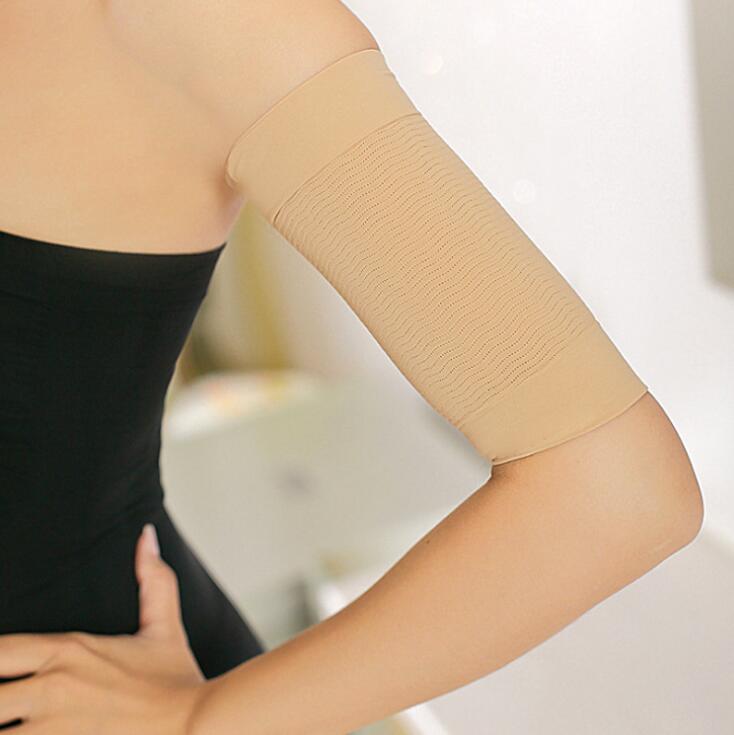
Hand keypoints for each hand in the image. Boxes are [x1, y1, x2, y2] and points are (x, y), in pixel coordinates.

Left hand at [0, 523, 208, 733]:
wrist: (198, 726)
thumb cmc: (178, 683)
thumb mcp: (165, 628)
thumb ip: (152, 579)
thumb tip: (146, 534)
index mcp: (69, 651)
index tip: (1, 668)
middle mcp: (53, 688)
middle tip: (3, 702)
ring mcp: (53, 731)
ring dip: (3, 728)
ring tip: (11, 724)